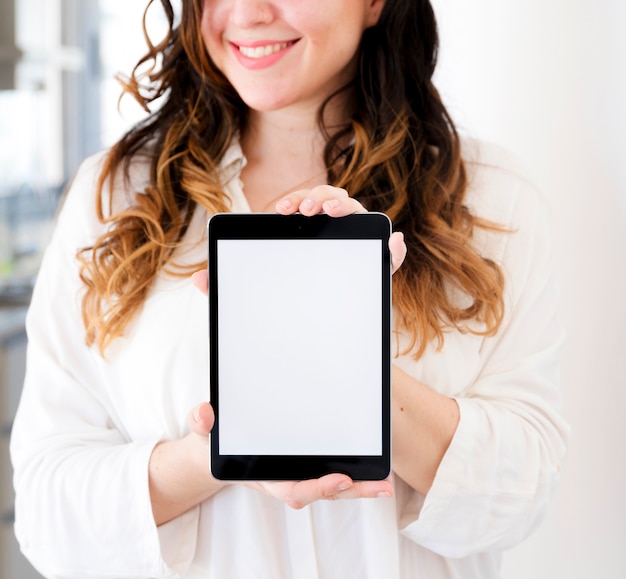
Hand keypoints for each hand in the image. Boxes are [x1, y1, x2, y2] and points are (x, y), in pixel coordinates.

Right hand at [187, 401, 393, 507]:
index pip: (294, 488)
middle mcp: (286, 479)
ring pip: (334, 487)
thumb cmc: (215, 442)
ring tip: (388, 484)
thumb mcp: (203, 432)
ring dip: (361, 487)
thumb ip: (202, 422)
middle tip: (381, 488)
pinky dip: (355, 475)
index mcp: (265, 476)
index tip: (339, 479)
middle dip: (352, 492)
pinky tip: (376, 468)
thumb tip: (204, 414)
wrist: (216, 452)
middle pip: (324, 492)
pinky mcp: (307, 465)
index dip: (317, 488)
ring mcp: (298, 474)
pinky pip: (333, 473)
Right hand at [276, 185, 406, 272]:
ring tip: (284, 209)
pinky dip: (288, 205)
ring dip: (297, 199)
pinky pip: (296, 206)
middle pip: (328, 194)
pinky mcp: (306, 219)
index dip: (339, 204)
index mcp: (358, 219)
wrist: (348, 279)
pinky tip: (279, 211)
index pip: (349, 205)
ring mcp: (321, 213)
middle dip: (316, 198)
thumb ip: (394, 255)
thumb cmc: (364, 268)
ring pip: (309, 196)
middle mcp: (340, 210)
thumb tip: (397, 237)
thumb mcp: (381, 267)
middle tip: (307, 209)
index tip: (330, 209)